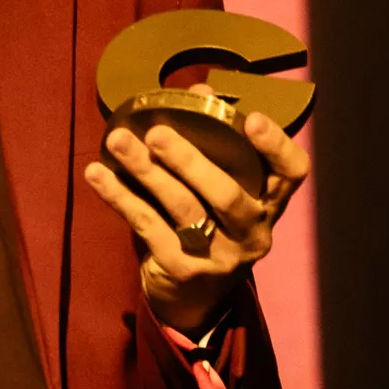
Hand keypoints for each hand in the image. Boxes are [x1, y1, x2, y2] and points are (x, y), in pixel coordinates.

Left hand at [84, 109, 309, 335]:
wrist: (192, 299)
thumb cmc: (208, 224)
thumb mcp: (218, 187)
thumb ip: (213, 141)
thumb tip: (200, 89)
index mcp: (269, 204)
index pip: (292, 173)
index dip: (277, 145)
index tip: (251, 119)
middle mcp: (252, 232)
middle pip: (227, 194)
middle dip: (190, 160)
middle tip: (157, 132)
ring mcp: (220, 257)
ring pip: (183, 209)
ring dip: (147, 172)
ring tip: (118, 142)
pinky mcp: (184, 270)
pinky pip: (148, 226)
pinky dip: (120, 197)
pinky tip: (97, 174)